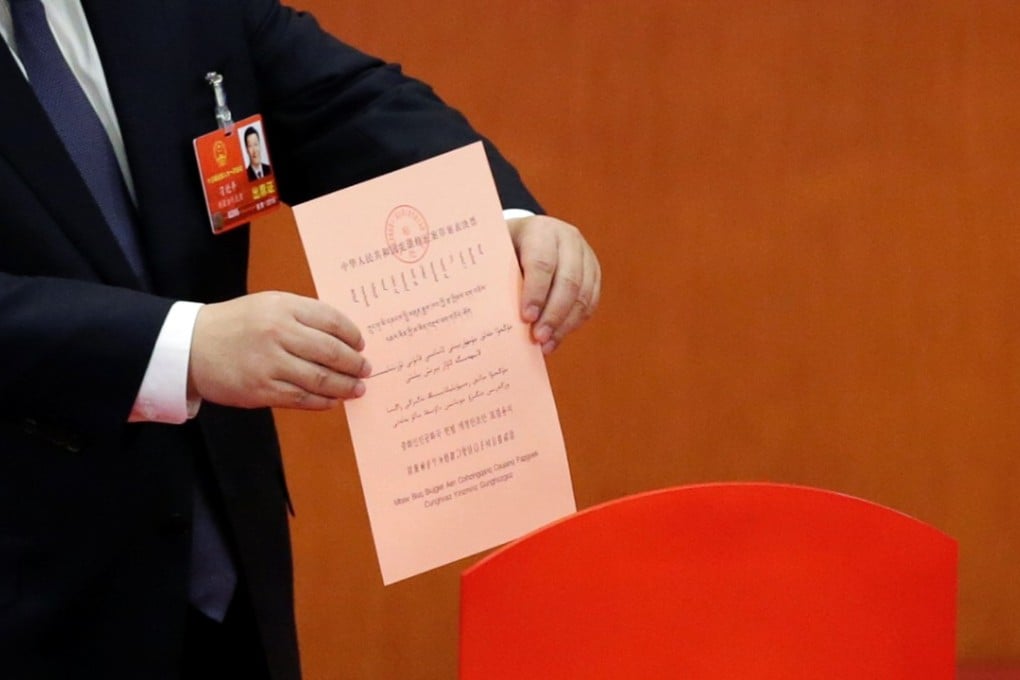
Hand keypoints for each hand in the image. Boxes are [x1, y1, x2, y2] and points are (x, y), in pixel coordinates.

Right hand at [188, 291, 370, 409]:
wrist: (190, 347)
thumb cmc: (235, 325)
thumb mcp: (268, 305)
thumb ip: (303, 316)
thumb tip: (344, 338)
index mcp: (282, 307)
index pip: (331, 320)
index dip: (352, 335)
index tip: (361, 344)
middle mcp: (277, 333)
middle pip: (331, 351)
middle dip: (354, 363)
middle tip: (366, 369)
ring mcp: (269, 363)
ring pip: (320, 378)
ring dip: (345, 386)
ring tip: (357, 388)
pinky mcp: (261, 390)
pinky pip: (301, 398)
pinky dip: (323, 401)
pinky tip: (333, 400)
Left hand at [507, 215, 600, 353]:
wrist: (530, 233)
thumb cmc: (507, 247)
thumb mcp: (498, 252)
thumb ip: (498, 276)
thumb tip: (493, 314)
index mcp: (541, 230)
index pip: (542, 263)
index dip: (535, 293)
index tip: (526, 318)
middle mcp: (568, 239)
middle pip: (568, 281)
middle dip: (553, 314)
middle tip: (538, 338)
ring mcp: (585, 255)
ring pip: (583, 294)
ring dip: (565, 324)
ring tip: (546, 345)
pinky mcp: (593, 272)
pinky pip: (590, 301)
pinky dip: (574, 323)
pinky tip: (556, 338)